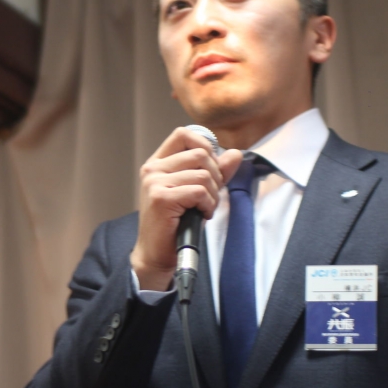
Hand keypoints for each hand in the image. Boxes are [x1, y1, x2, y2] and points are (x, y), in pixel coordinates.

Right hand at [130, 127, 242, 290]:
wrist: (156, 253)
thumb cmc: (175, 223)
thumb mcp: (196, 191)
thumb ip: (215, 171)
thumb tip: (235, 153)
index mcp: (158, 163)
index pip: (184, 134)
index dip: (205, 146)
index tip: (210, 168)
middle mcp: (152, 169)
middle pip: (200, 154)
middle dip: (215, 176)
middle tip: (209, 196)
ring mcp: (154, 183)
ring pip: (203, 174)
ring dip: (212, 194)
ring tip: (204, 208)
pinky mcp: (161, 199)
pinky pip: (199, 191)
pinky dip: (208, 205)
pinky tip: (201, 215)